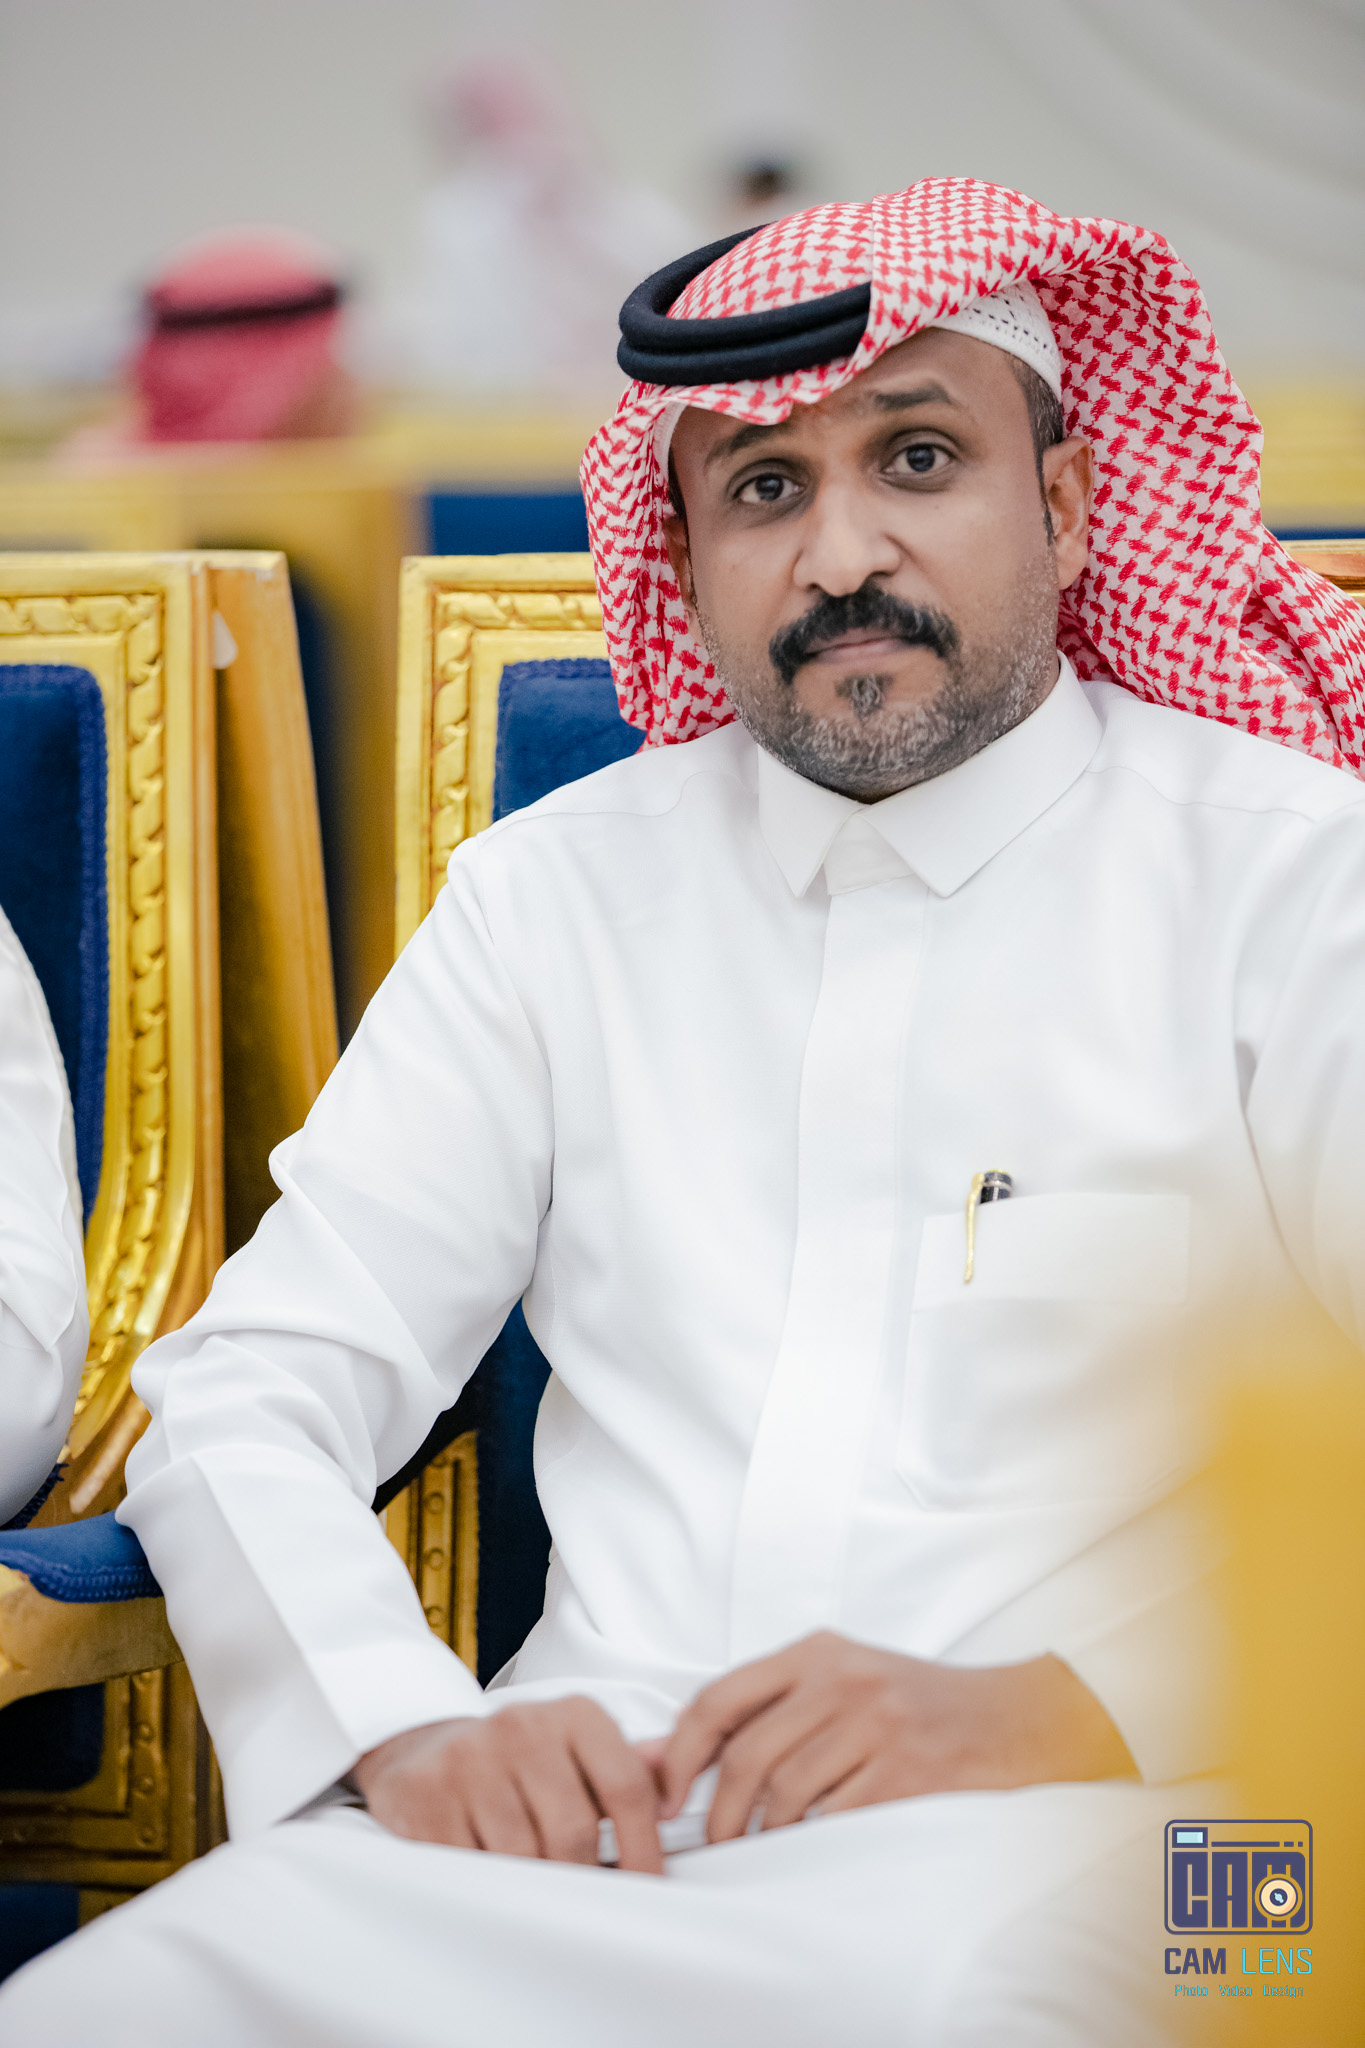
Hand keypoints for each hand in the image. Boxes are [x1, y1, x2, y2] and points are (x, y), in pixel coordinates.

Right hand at [352, 1698, 664, 1873]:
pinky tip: (492, 1885)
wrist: (425, 1750)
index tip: (648, 1889)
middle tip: (587, 1908)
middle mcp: (523, 1726)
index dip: (645, 1848)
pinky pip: (471, 1866)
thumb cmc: (519, 1760)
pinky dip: (487, 1887)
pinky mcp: (426, 1795)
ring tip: (539, 1898)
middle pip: (575, 1831)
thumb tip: (681, 1776)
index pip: (627, 1785)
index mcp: (574, 1715)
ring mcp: (471, 1759)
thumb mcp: (578, 1750)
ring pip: (522, 1856)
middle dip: (584, 1880)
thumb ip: (630, 1766)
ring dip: (535, 1890)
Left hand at [659, 1631, 1135, 1843]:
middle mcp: (842, 1681)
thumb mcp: (836, 1682)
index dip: (682, 1753)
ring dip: (763, 1835)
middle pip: (747, 1755)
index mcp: (816, 1653)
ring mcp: (876, 1725)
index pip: (720, 1697)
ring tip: (761, 1849)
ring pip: (786, 1793)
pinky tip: (810, 1848)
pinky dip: (812, 1842)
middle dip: (718, 1813)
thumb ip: (759, 1710)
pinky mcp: (906, 1772)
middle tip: (712, 1843)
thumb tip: (665, 1755)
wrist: (1009, 1717)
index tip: (667, 1796)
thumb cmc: (910, 1703)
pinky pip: (835, 1819)